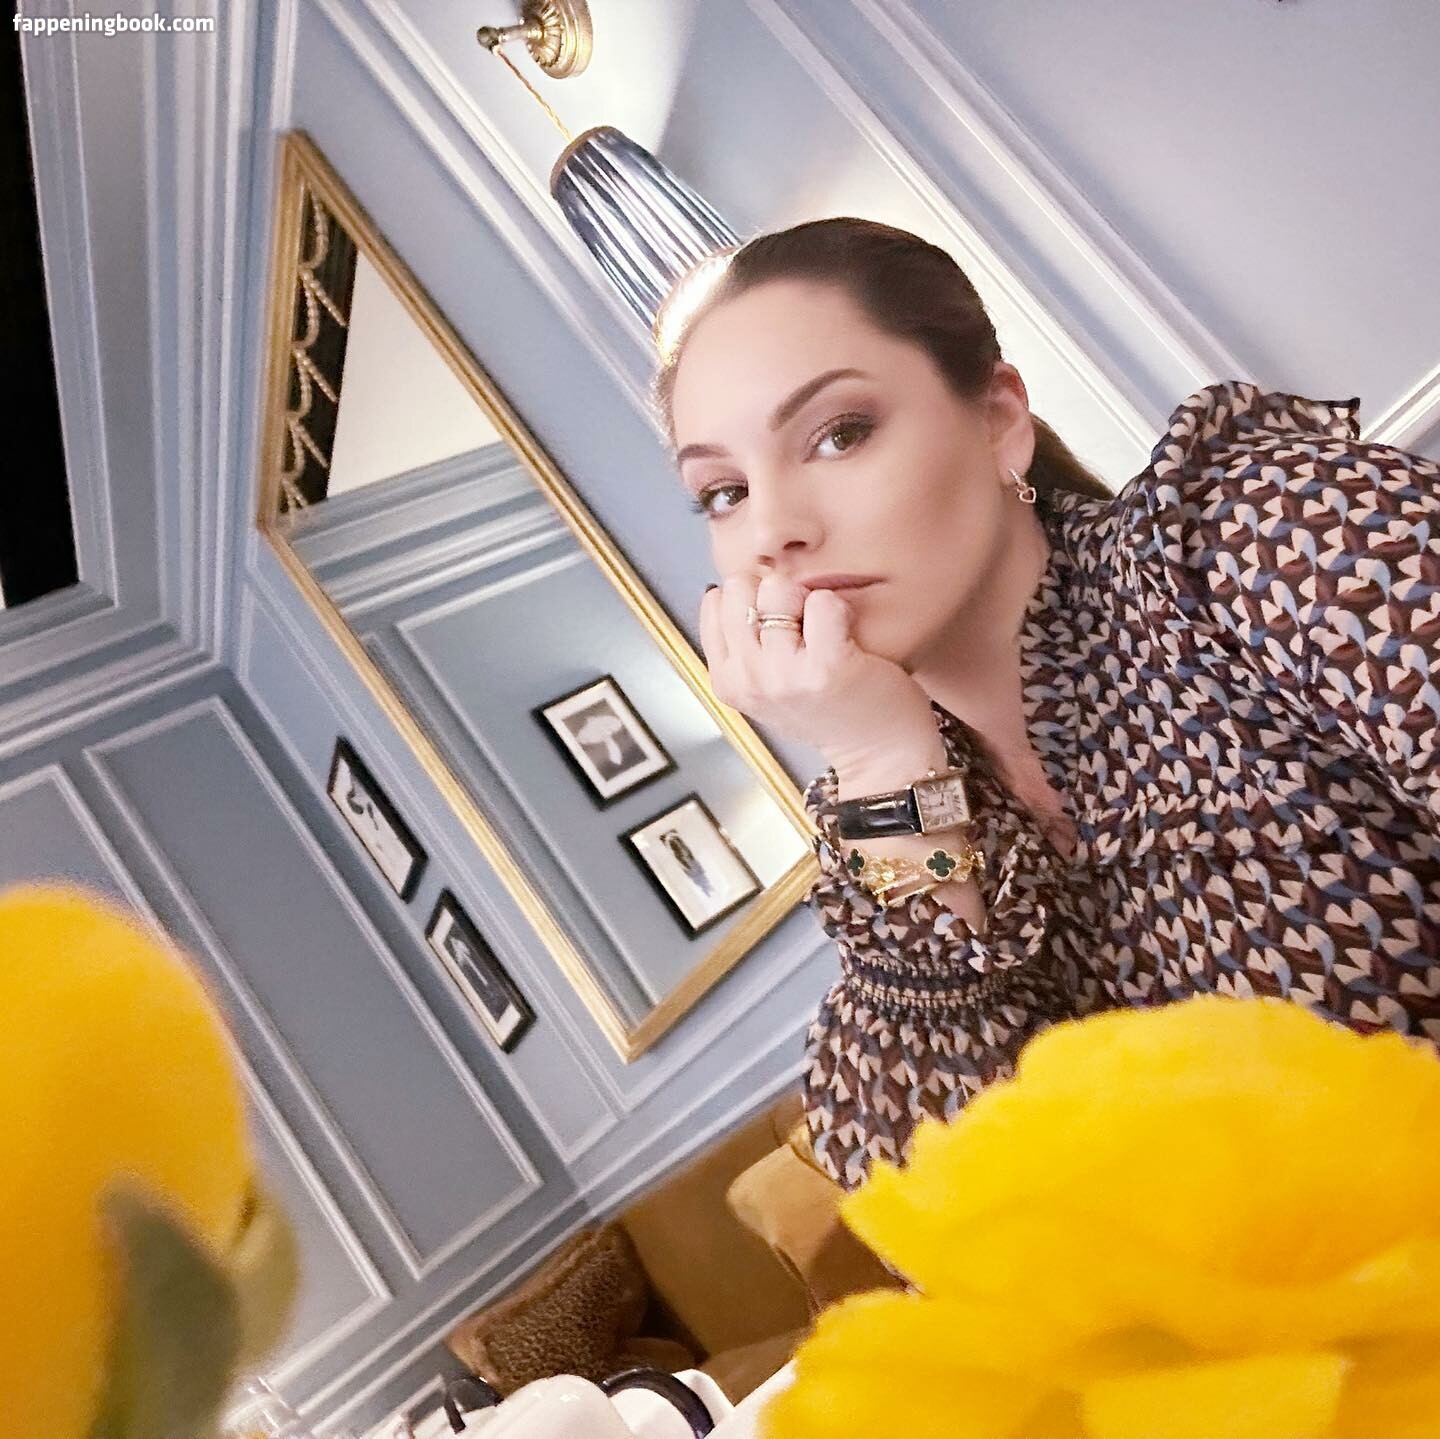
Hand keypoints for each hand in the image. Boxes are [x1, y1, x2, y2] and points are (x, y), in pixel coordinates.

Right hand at [698, 572, 943, 772]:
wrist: (878, 754)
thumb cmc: (828, 710)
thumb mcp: (766, 685)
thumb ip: (742, 645)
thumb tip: (723, 589)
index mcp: (726, 681)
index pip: (716, 601)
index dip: (753, 601)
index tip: (780, 628)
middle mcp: (747, 679)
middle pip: (740, 586)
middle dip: (774, 594)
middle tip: (803, 627)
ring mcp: (783, 674)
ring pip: (778, 589)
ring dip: (808, 600)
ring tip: (825, 633)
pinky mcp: (825, 667)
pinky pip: (823, 602)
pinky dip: (840, 609)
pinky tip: (847, 635)